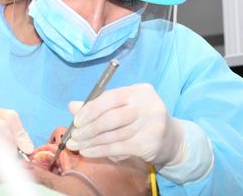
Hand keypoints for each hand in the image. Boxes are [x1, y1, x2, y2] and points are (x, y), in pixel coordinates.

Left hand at [66, 83, 185, 166]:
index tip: (76, 121)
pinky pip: (118, 148)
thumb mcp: (122, 107)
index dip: (90, 110)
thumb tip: (72, 106)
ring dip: (91, 142)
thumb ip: (98, 105)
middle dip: (89, 128)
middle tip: (74, 136)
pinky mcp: (150, 143)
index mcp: (140, 90)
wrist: (170, 139)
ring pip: (113, 135)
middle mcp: (147, 104)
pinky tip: (88, 152)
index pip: (110, 97)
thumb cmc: (140, 119)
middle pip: (111, 117)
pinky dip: (100, 151)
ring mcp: (151, 124)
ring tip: (76, 146)